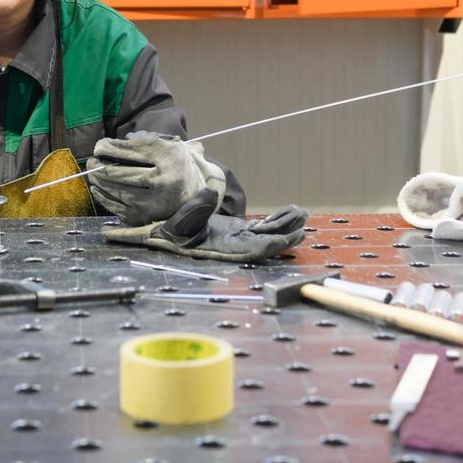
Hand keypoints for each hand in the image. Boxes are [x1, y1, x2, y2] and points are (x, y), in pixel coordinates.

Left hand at [89, 131, 225, 226]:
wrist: (198, 191)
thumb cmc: (177, 163)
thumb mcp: (169, 144)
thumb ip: (143, 140)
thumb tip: (109, 146)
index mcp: (168, 157)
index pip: (130, 152)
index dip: (109, 149)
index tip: (98, 147)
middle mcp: (163, 180)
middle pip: (120, 173)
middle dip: (100, 167)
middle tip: (90, 163)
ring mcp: (155, 201)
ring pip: (117, 191)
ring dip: (100, 182)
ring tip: (92, 175)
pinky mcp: (147, 216)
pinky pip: (119, 207)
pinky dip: (105, 198)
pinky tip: (98, 190)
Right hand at [101, 188, 307, 262]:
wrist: (162, 233)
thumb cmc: (163, 235)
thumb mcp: (166, 228)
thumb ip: (167, 223)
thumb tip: (159, 216)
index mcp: (216, 248)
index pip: (246, 250)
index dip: (267, 244)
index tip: (284, 239)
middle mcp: (230, 247)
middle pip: (262, 246)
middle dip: (283, 237)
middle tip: (302, 226)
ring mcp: (235, 239)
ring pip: (265, 236)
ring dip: (284, 227)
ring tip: (301, 215)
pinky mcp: (237, 231)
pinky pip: (261, 228)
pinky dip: (276, 220)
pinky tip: (290, 211)